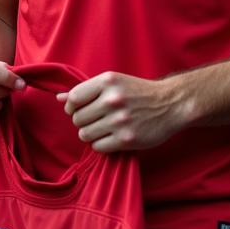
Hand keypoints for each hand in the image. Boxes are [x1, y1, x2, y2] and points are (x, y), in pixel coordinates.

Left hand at [58, 71, 188, 151]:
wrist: (170, 104)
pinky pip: (98, 147)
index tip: (77, 109)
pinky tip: (110, 138)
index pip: (73, 97)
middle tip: (94, 120)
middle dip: (82, 121)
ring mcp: (120, 120)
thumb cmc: (137, 92)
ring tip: (102, 129)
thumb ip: (86, 90)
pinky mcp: (127, 139)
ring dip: (90, 134)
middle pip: (77, 118)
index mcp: (107, 81)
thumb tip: (58, 98)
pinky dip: (101, 144)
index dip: (71, 106)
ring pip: (85, 134)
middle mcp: (112, 100)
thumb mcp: (113, 82)